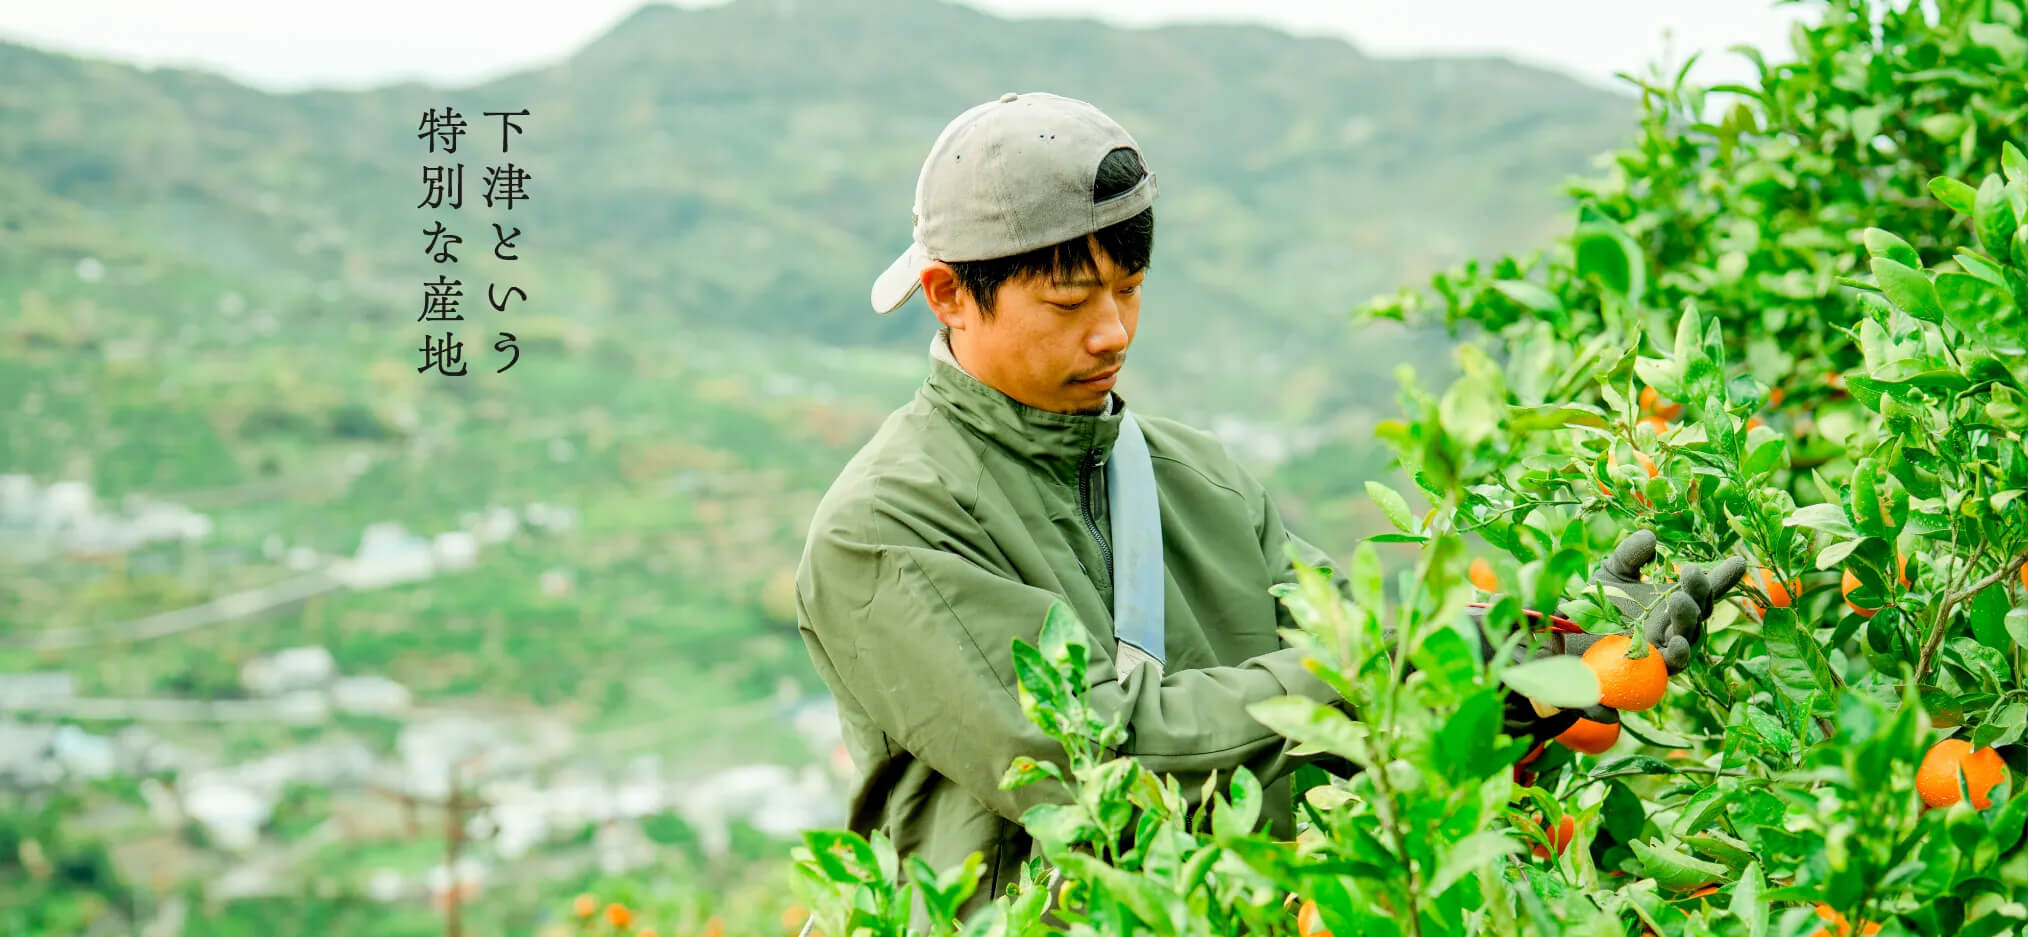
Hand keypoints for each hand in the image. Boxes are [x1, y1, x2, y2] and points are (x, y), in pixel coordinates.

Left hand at [1548, 529, 1745, 723]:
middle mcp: (1675, 625)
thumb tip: (1651, 536)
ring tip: (1680, 599)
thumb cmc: (1597, 604)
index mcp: (1674, 601)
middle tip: (1692, 571)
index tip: (1737, 561)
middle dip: (1700, 591)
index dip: (1722, 577)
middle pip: (1699, 610)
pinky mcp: (1651, 669)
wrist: (1570, 638)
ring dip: (1688, 619)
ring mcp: (1666, 648)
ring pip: (1688, 636)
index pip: (1702, 589)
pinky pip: (1671, 665)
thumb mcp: (1614, 572)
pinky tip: (1678, 643)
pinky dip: (1678, 654)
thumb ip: (1631, 555)